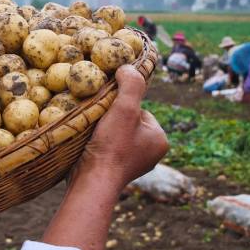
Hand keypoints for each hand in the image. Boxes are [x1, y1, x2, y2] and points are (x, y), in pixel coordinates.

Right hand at [74, 64, 168, 190]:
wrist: (93, 182)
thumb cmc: (112, 146)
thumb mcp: (124, 109)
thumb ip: (131, 85)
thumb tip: (129, 66)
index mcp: (160, 139)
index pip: (140, 109)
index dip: (121, 106)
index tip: (108, 113)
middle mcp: (151, 153)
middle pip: (127, 120)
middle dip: (112, 118)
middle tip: (97, 122)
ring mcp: (134, 164)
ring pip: (117, 133)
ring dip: (103, 129)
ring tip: (92, 132)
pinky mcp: (116, 170)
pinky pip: (108, 147)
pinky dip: (98, 142)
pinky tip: (88, 144)